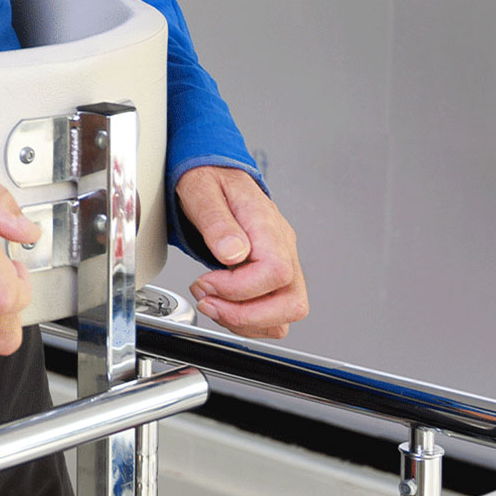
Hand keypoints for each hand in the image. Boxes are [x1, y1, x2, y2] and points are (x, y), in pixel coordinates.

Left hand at [177, 166, 308, 337]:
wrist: (214, 173)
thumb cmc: (210, 179)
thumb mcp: (202, 191)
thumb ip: (217, 221)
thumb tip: (233, 252)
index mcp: (268, 226)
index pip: (276, 272)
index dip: (240, 288)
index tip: (207, 282)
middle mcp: (283, 247)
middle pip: (293, 303)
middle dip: (246, 315)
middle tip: (208, 301)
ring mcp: (282, 263)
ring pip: (285, 315)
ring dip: (245, 321)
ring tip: (210, 302)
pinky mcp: (272, 277)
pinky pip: (274, 313)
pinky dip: (248, 320)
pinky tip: (222, 304)